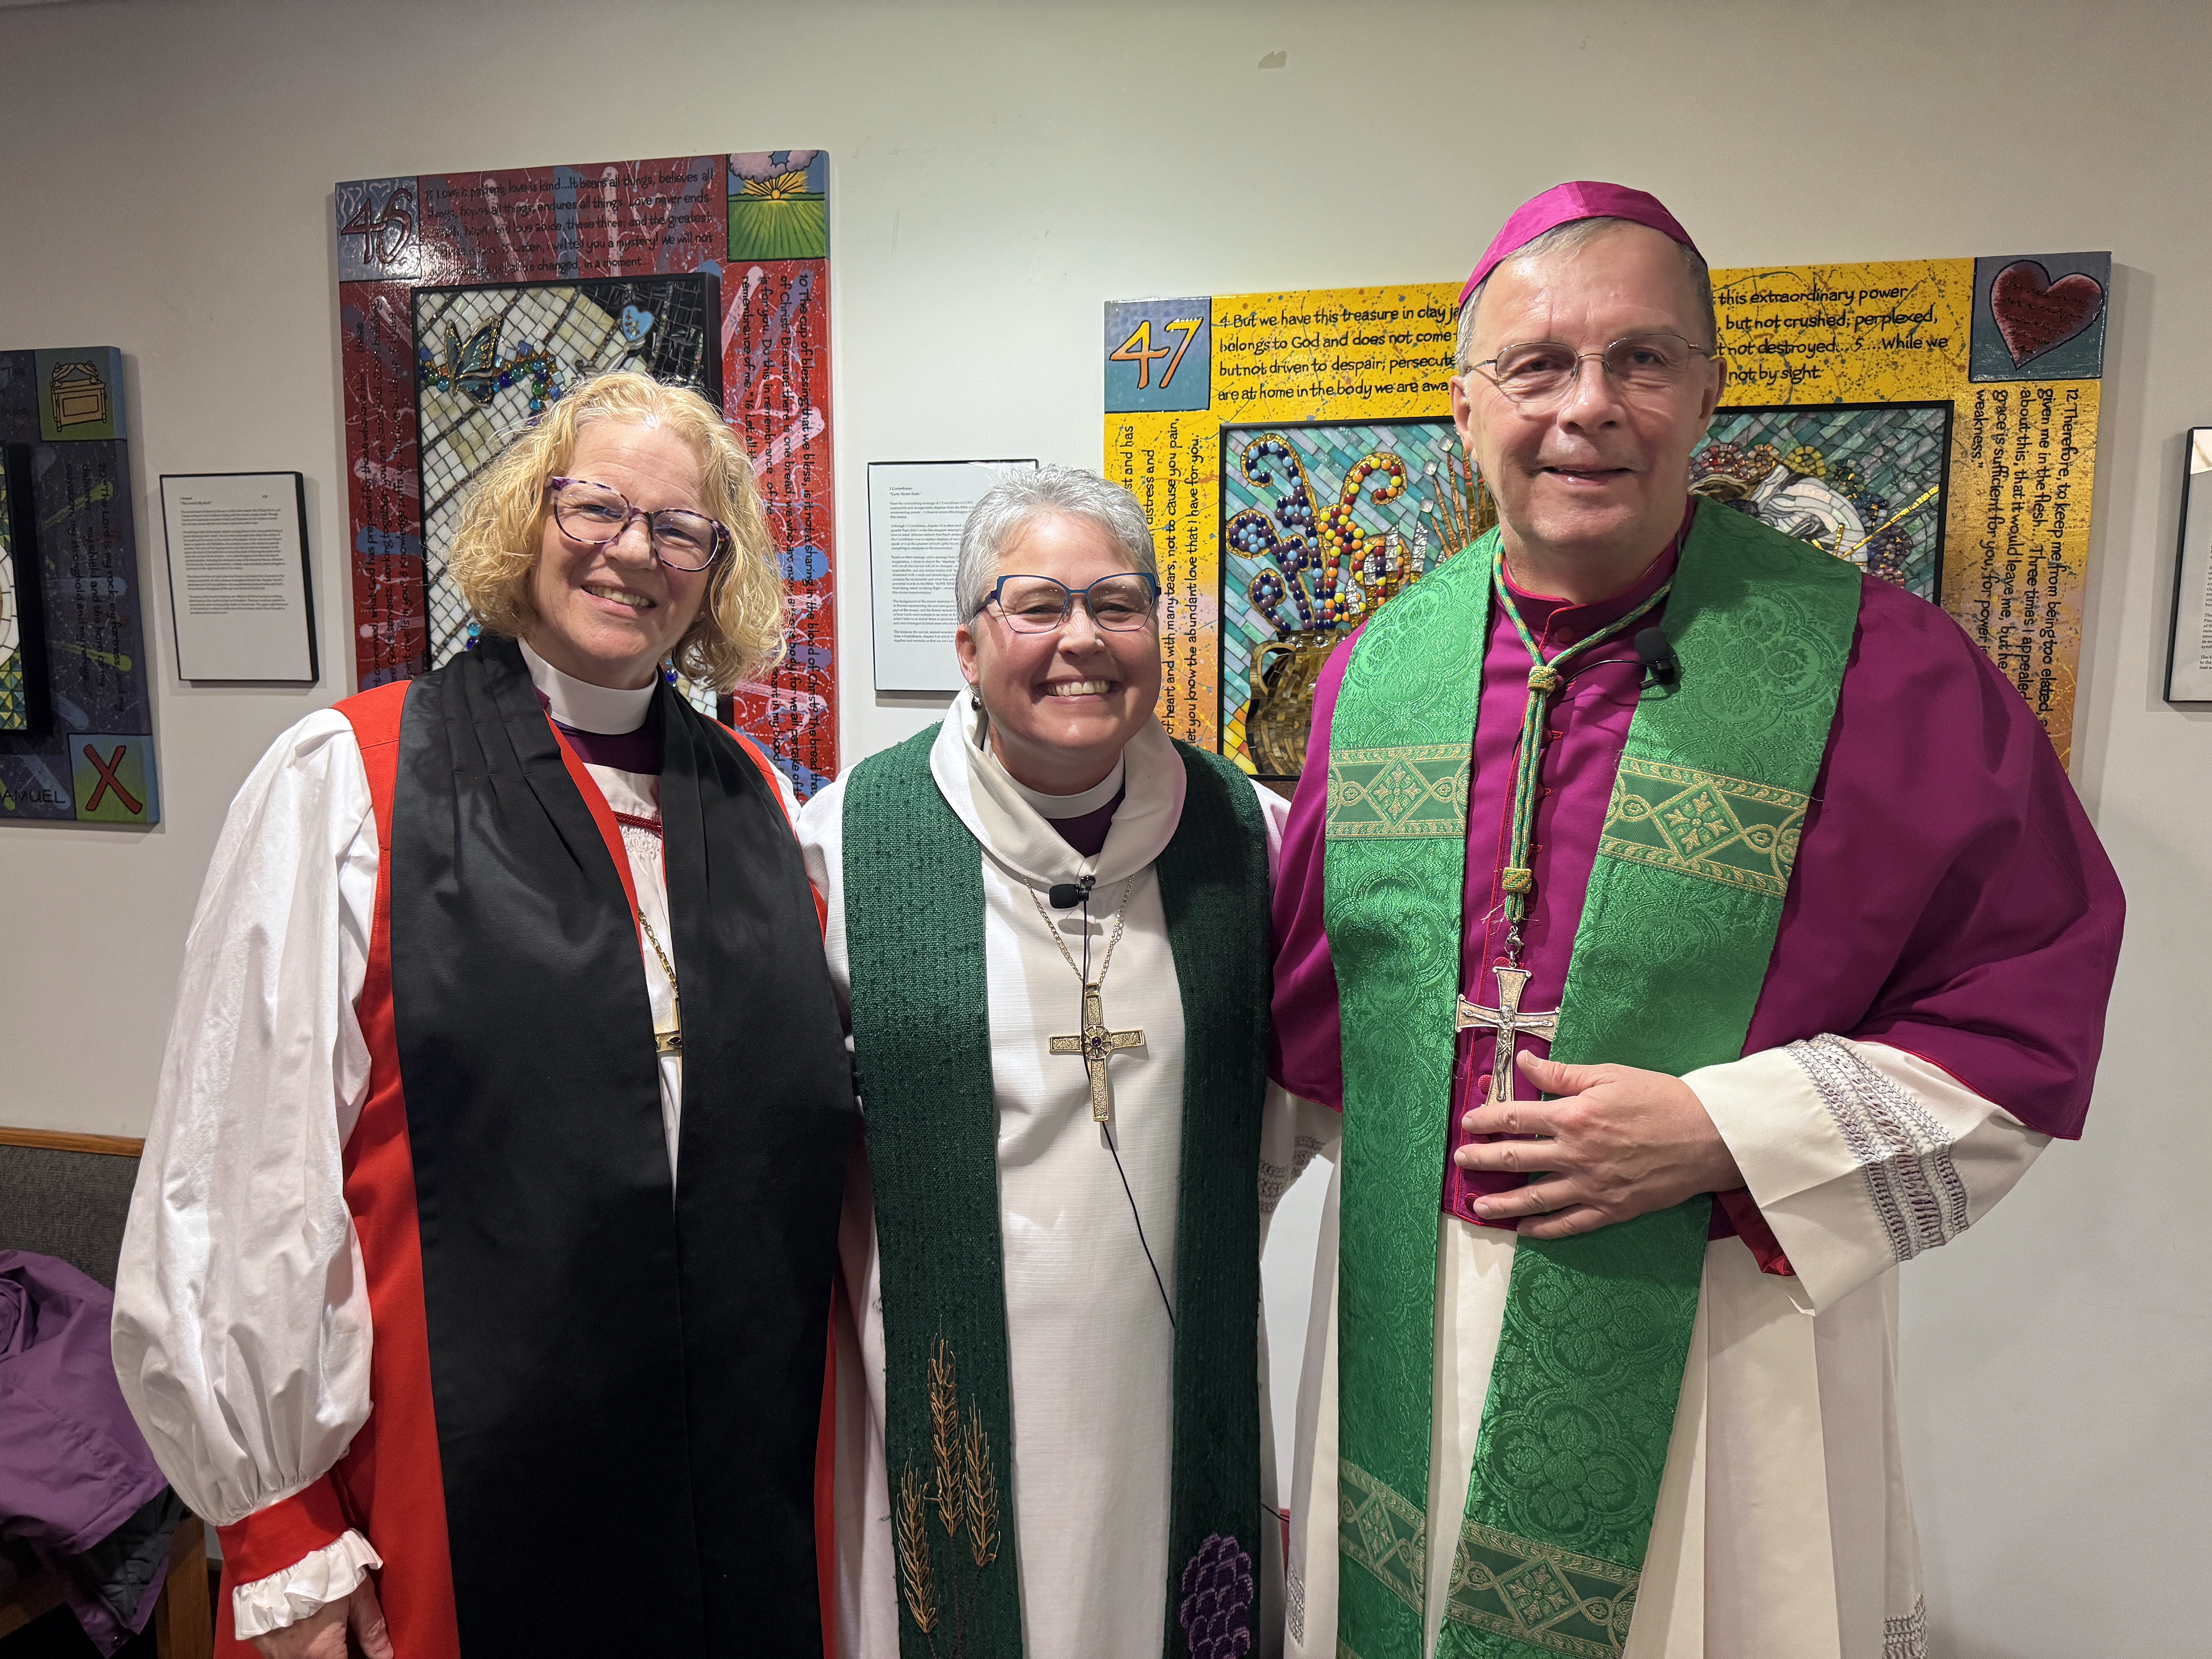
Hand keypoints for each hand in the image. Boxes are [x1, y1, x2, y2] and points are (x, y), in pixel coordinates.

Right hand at [252, 1578, 391, 1658]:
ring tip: (335, 1634)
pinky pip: (285, 1653)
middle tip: (355, 1645)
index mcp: (320, 1651)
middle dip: (342, 1656)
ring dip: (321, 1653)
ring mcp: (274, 1652)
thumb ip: (371, 1627)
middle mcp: (294, 1658)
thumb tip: (384, 1654)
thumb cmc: (325, 1568)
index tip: (368, 1654)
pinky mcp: (260, 1641)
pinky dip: (302, 1648)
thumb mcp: (358, 1593)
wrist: (280, 1548)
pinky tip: (312, 1631)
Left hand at [1453, 1051, 1741, 1240]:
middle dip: (1482, 1160)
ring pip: (1535, 1199)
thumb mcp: (1609, 1076)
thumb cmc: (1660, 1099)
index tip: (1468, 1123)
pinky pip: (1570, 1224)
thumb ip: (1562, 1073)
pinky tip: (1526, 1231)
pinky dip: (1545, 1230)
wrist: (1708, 1136)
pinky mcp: (1611, 1209)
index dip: (1486, 1120)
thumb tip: (1524, 1061)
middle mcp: (1575, 1154)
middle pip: (1515, 1159)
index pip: (1515, 1118)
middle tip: (1461, 1161)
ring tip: (1478, 1208)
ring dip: (1502, 1204)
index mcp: (1572, 1117)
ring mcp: (1591, 1186)